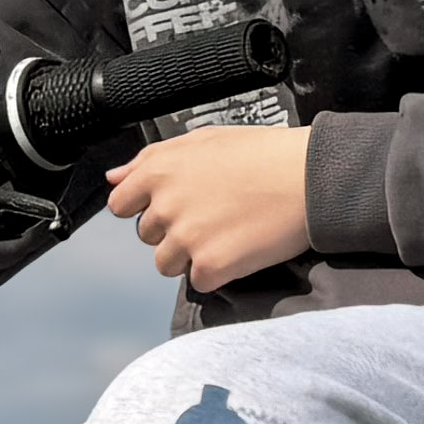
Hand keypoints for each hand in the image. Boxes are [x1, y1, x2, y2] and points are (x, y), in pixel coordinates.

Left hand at [103, 123, 313, 289]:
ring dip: (191, 255)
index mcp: (159, 171)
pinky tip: (239, 249)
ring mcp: (187, 238)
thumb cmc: (262, 154)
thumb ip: (150, 159)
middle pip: (148, 236)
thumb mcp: (202, 141)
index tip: (171, 207)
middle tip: (213, 216)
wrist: (309, 177)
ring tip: (226, 234)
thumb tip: (114, 177)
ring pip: (167, 264)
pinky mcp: (211, 266)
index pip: (120, 204)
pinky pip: (198, 282)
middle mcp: (166, 205)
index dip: (144, 207)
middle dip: (173, 230)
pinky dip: (218, 272)